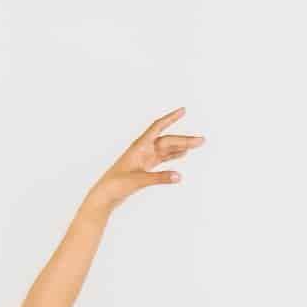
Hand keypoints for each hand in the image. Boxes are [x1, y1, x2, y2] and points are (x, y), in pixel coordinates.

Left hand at [88, 108, 202, 209]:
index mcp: (139, 147)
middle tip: (201, 141)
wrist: (104, 196)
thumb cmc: (115, 185)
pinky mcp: (144, 168)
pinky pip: (161, 158)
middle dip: (184, 140)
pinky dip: (172, 156)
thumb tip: (179, 176)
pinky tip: (182, 154)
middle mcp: (142, 150)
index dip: (170, 118)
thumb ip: (159, 178)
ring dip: (180, 146)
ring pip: (165, 149)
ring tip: (196, 144)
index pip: (157, 127)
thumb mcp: (138, 181)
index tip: (183, 110)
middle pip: (167, 141)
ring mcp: (143, 159)